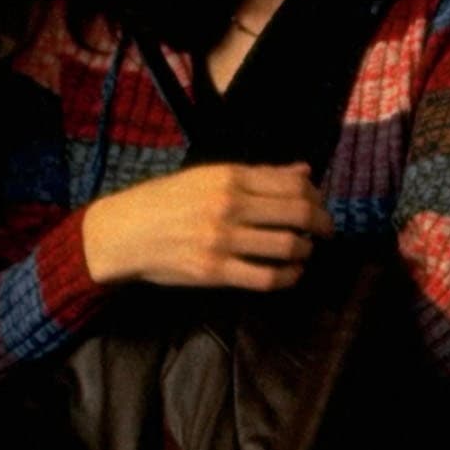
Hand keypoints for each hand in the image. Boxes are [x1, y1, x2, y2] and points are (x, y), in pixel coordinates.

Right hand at [81, 162, 334, 290]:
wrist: (122, 232)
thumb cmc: (165, 200)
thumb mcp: (209, 176)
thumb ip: (259, 175)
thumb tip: (304, 172)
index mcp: (229, 176)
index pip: (292, 185)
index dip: (316, 198)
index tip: (319, 206)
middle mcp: (229, 205)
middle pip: (298, 213)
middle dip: (322, 224)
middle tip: (326, 231)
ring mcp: (222, 240)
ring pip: (287, 246)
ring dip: (306, 250)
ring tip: (305, 251)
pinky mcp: (214, 271)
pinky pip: (266, 277)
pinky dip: (289, 276)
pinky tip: (292, 273)